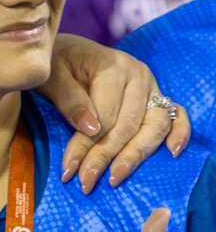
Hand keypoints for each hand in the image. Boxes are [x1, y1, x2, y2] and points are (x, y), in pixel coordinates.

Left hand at [41, 35, 190, 194]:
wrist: (66, 49)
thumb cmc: (56, 62)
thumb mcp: (51, 75)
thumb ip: (69, 99)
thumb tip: (92, 129)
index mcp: (112, 67)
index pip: (104, 116)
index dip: (86, 145)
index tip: (69, 169)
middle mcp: (137, 76)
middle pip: (128, 125)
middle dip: (105, 156)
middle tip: (86, 182)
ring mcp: (151, 86)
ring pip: (153, 126)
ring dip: (135, 155)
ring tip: (115, 178)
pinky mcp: (157, 96)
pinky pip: (177, 115)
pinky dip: (179, 133)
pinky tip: (171, 153)